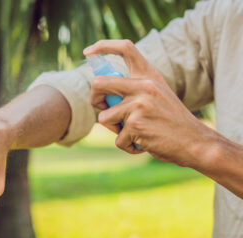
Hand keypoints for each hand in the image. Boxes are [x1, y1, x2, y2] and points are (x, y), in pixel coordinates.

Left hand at [84, 40, 217, 166]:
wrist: (195, 142)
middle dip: (94, 99)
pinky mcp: (135, 125)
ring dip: (114, 129)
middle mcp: (143, 86)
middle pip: (99, 83)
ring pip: (104, 117)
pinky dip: (127, 145)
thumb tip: (101, 90)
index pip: (125, 48)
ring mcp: (138, 105)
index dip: (103, 46)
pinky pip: (117, 139)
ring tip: (134, 132)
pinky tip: (143, 143)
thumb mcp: (157, 95)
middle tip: (103, 108)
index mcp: (149, 76)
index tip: (88, 52)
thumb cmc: (171, 121)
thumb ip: (134, 89)